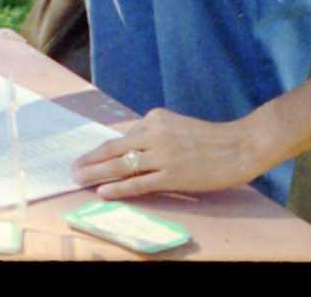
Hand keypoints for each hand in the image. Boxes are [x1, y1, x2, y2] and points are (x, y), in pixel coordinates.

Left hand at [73, 108, 265, 199]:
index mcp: (155, 118)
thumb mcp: (176, 127)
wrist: (238, 146)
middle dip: (91, 159)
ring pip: (122, 165)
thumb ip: (154, 135)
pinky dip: (119, 188)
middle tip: (72, 168)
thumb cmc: (209, 138)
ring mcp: (163, 155)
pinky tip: (104, 191)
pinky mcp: (173, 176)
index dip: (102, 149)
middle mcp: (155, 133)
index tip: (86, 156)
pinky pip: (139, 183)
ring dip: (97, 173)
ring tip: (80, 179)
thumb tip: (130, 148)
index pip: (123, 136)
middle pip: (115, 148)